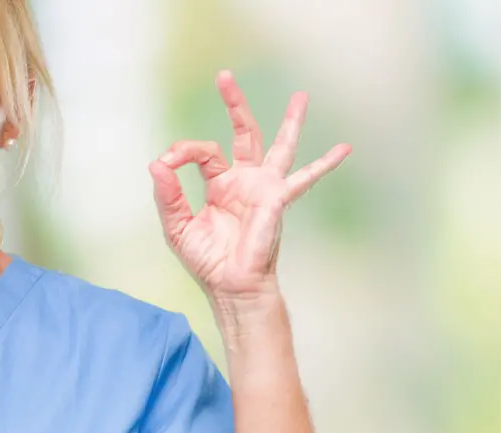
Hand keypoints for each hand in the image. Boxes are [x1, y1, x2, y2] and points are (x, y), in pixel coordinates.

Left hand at [149, 70, 350, 306]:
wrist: (230, 287)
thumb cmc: (207, 261)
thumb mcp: (177, 226)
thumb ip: (168, 195)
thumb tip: (156, 163)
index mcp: (219, 185)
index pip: (202, 152)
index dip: (182, 150)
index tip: (167, 161)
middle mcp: (244, 181)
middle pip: (243, 134)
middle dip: (235, 105)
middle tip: (225, 76)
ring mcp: (263, 189)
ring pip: (278, 146)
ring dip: (289, 122)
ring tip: (301, 96)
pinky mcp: (276, 200)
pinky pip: (303, 179)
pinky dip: (324, 164)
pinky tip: (344, 148)